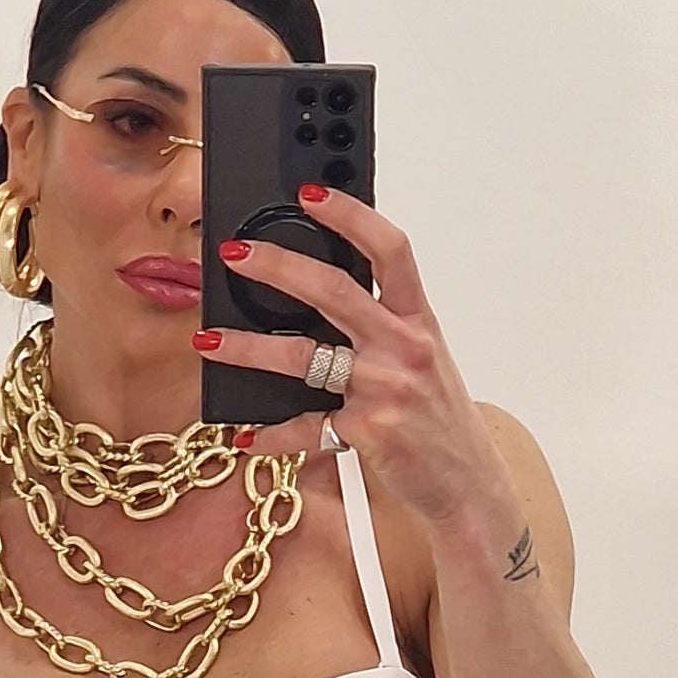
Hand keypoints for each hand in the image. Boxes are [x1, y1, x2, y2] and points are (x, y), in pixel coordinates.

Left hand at [194, 193, 519, 541]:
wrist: (468, 484)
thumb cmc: (438, 419)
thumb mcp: (422, 359)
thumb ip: (383, 325)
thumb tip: (319, 292)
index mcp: (418, 320)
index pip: (389, 249)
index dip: (349, 215)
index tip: (309, 194)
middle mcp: (403, 347)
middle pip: (333, 290)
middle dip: (276, 266)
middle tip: (234, 254)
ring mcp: (384, 389)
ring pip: (303, 356)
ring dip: (248, 348)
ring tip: (209, 343)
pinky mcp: (366, 432)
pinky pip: (305, 427)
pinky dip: (271, 434)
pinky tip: (246, 434)